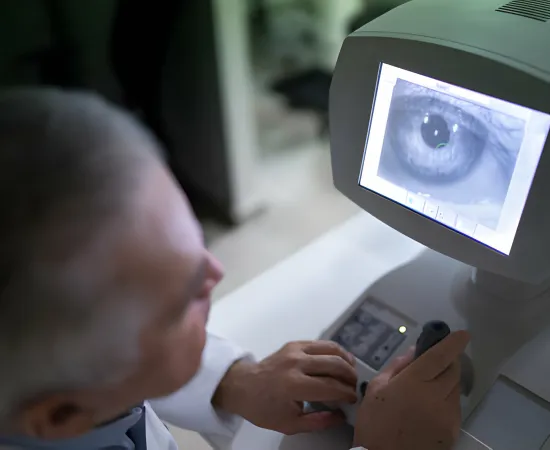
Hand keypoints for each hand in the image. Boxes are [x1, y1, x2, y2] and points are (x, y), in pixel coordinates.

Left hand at [213, 340, 357, 434]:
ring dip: (346, 360)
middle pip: (334, 364)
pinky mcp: (294, 343)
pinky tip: (340, 360)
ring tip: (351, 372)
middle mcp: (296, 363)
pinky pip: (320, 343)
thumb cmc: (264, 408)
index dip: (346, 393)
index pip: (330, 387)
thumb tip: (341, 416)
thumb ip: (318, 422)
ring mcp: (295, 350)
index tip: (353, 399)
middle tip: (354, 386)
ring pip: (330, 349)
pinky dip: (334, 351)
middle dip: (350, 376)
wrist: (243, 386)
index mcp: (293, 385)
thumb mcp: (290, 424)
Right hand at [354, 330, 469, 449]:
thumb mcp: (377, 387)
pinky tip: (430, 406)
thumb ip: (398, 366)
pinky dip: (446, 400)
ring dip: (446, 381)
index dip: (453, 343)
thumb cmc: (375, 421)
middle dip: (449, 361)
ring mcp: (447, 415)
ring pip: (455, 389)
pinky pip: (454, 407)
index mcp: (413, 383)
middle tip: (437, 361)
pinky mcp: (452, 430)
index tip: (462, 334)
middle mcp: (435, 396)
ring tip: (429, 388)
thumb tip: (415, 352)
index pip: (440, 356)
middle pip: (453, 371)